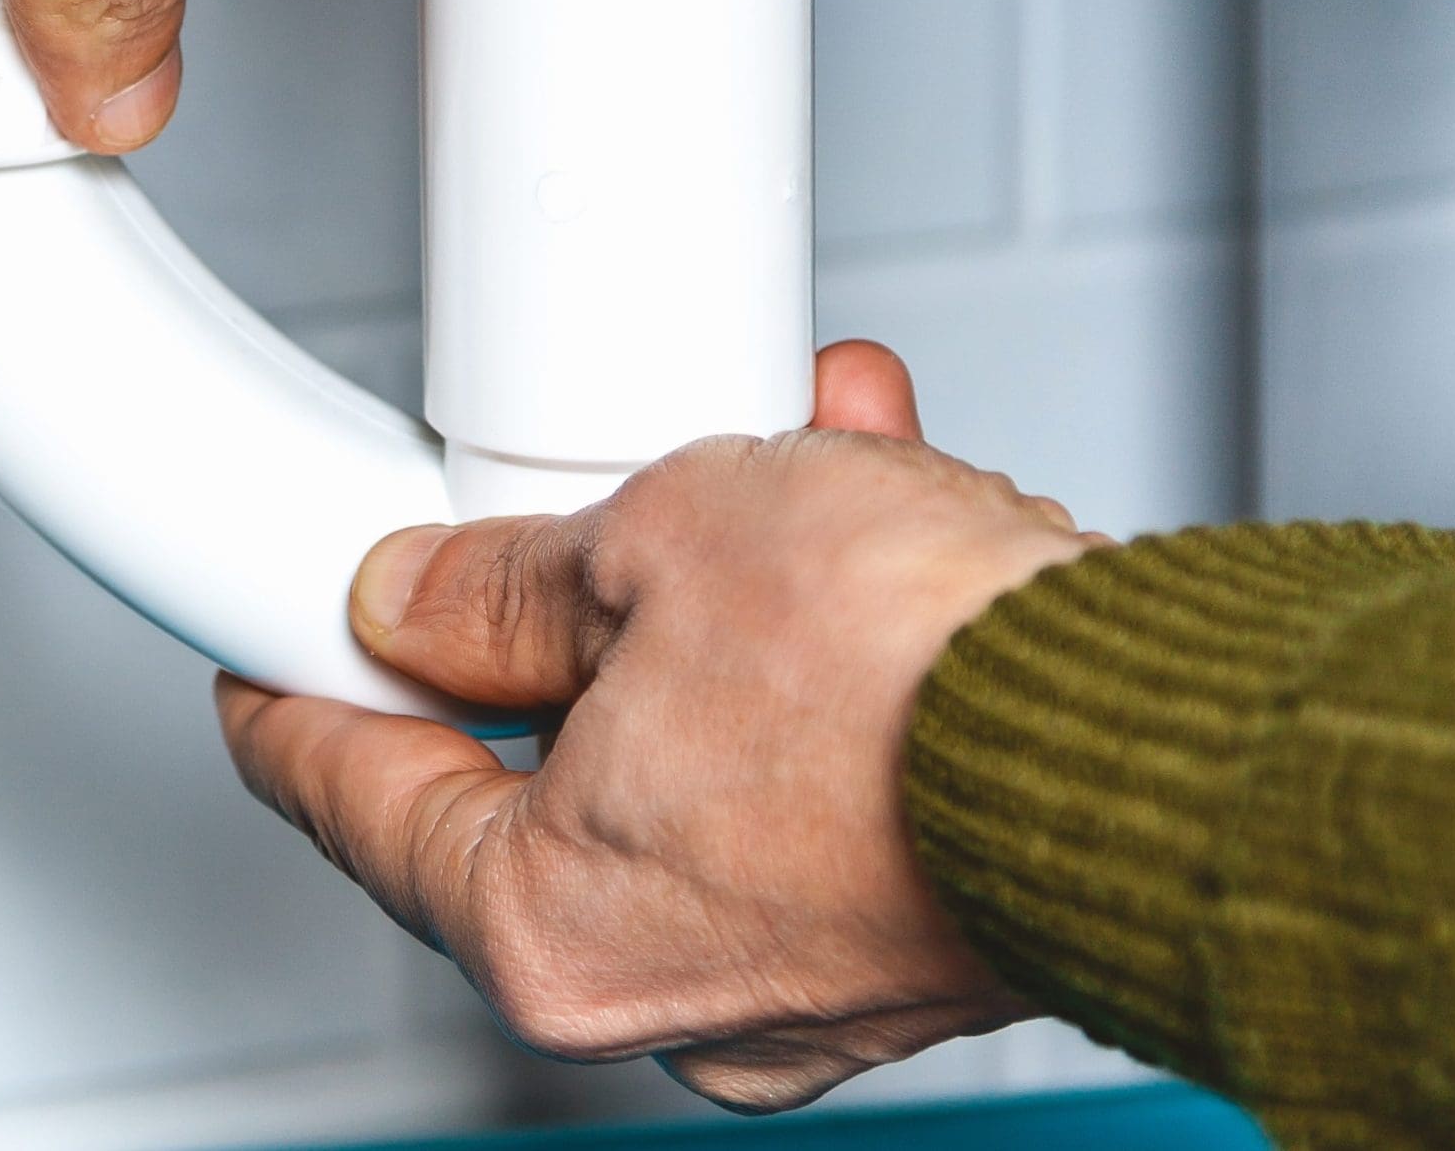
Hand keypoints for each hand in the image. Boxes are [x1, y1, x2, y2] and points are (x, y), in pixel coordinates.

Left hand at [219, 343, 1101, 1112]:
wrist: (1181, 738)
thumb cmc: (926, 676)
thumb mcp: (658, 542)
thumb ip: (505, 583)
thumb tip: (426, 598)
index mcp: (552, 930)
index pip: (357, 803)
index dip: (300, 697)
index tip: (273, 652)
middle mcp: (673, 992)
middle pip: (536, 771)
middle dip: (562, 606)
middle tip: (541, 518)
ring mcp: (799, 977)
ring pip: (693, 743)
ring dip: (720, 598)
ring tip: (769, 461)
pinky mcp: (908, 929)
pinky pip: (812, 770)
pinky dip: (821, 651)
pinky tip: (860, 522)